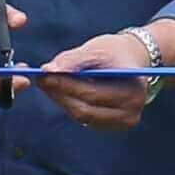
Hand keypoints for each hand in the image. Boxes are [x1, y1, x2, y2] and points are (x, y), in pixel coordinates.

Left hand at [33, 27, 164, 133]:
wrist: (133, 60)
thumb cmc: (114, 52)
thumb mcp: (96, 50)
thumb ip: (73, 60)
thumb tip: (47, 70)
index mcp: (132, 91)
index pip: (91, 94)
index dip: (64, 85)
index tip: (43, 74)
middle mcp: (131, 112)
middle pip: (85, 109)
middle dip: (59, 94)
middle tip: (40, 79)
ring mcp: (123, 122)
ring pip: (82, 115)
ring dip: (62, 100)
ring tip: (48, 83)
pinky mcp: (114, 125)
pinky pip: (86, 118)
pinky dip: (71, 104)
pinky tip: (61, 91)